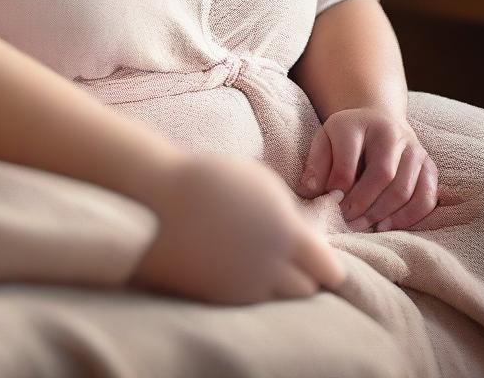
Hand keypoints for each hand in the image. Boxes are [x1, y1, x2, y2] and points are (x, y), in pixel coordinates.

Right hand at [130, 152, 346, 304]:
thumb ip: (289, 215)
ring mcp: (244, 284)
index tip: (316, 259)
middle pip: (307, 290)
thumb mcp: (259, 184)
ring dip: (276, 286)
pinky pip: (250, 302)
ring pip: (279, 300)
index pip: (329, 269)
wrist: (155, 199)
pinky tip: (235, 267)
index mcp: (285, 231)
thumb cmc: (208, 181)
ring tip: (258, 263)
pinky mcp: (220, 298)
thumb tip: (309, 242)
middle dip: (302, 276)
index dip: (325, 265)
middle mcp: (270, 264)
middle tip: (286, 260)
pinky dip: (249, 289)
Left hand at [297, 107, 438, 232]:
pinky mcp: (429, 166)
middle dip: (362, 204)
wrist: (378, 121)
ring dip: (382, 214)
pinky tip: (386, 225)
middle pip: (382, 175)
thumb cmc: (346, 137)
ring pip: (404, 189)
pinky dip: (407, 217)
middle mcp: (391, 133)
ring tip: (362, 226)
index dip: (338, 185)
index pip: (349, 158)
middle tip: (346, 221)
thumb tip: (309, 192)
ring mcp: (415, 150)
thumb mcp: (324, 140)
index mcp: (358, 123)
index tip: (330, 202)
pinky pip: (425, 198)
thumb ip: (316, 165)